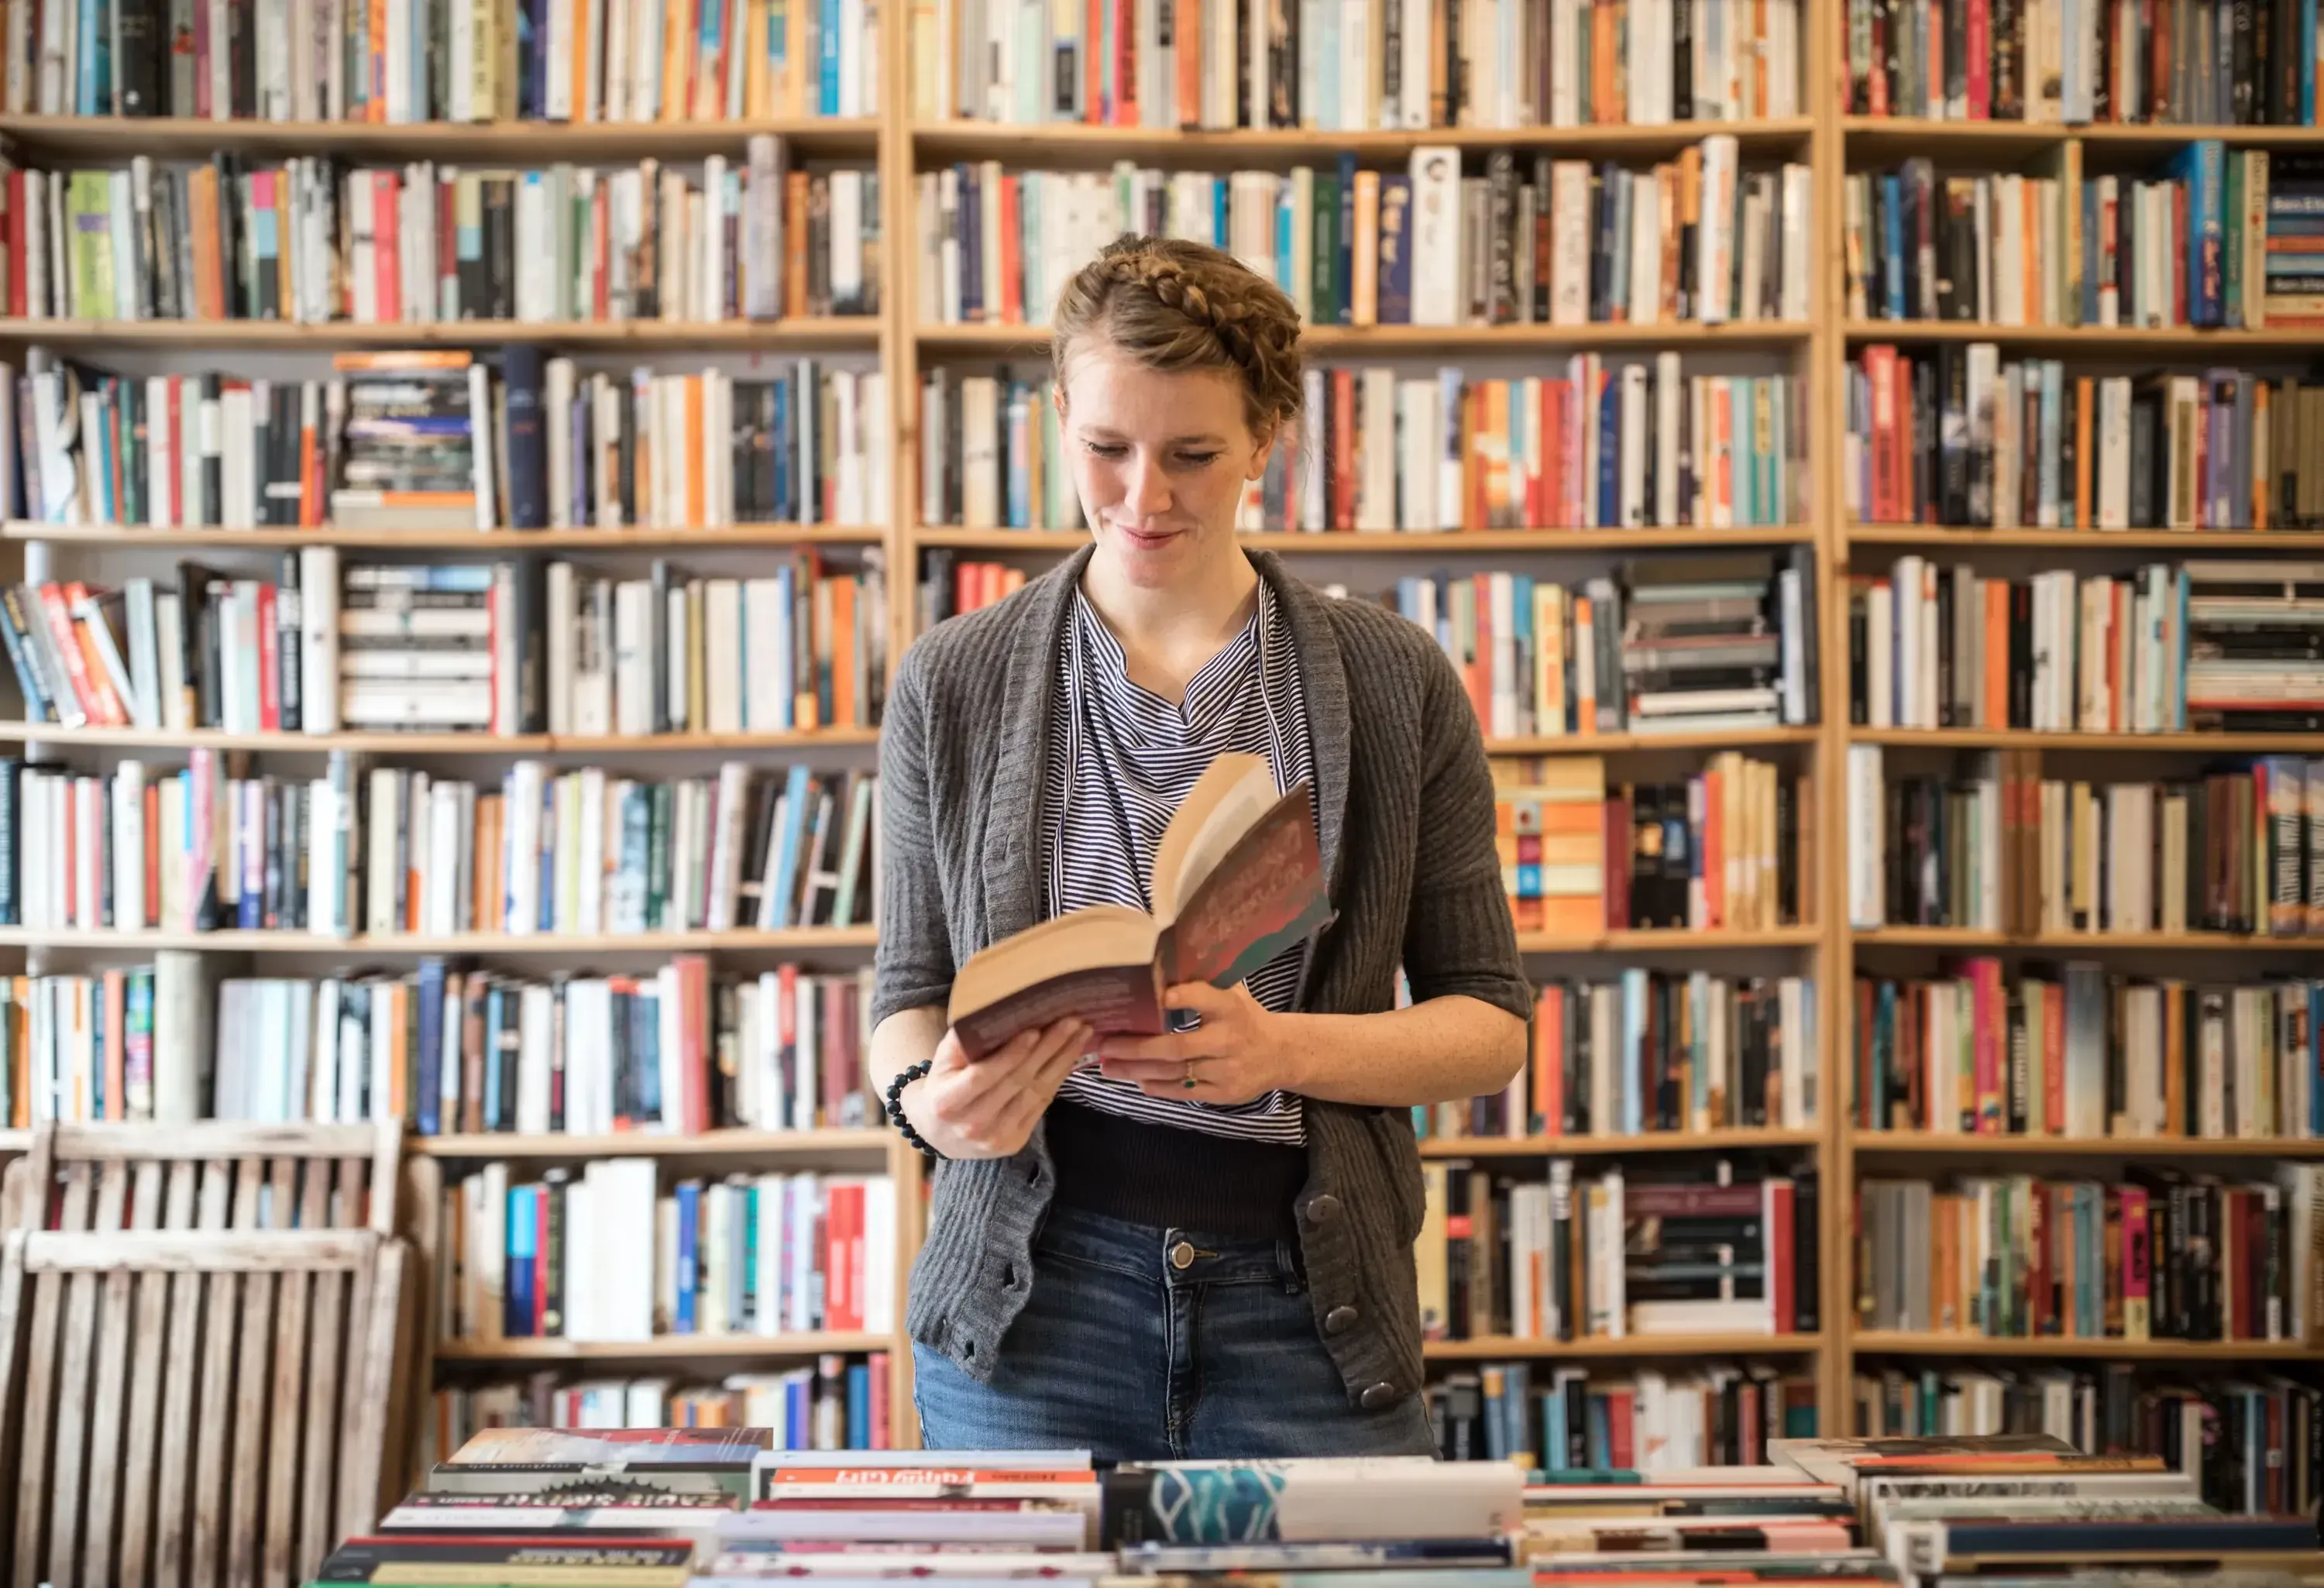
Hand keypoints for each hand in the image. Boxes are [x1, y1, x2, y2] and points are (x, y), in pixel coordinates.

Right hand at [901, 1018, 1090, 1159]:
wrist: (940, 1135)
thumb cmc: (943, 1087)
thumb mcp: (940, 1063)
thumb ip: (961, 1042)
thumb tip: (990, 1013)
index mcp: (948, 1102)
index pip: (983, 1076)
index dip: (1010, 1054)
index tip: (1034, 1030)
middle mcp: (972, 1124)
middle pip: (1017, 1081)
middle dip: (1048, 1049)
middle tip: (1071, 1021)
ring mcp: (996, 1137)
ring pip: (1036, 1093)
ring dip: (1062, 1060)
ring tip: (1081, 1034)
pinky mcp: (1015, 1142)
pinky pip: (1041, 1105)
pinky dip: (1058, 1078)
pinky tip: (1071, 1056)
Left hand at [1093, 981, 1293, 1105]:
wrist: (1280, 1055)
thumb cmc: (1244, 1018)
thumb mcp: (1232, 994)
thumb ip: (1202, 984)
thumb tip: (1158, 968)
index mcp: (1231, 1008)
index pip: (1207, 998)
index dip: (1185, 997)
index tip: (1160, 995)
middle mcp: (1229, 1039)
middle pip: (1178, 1046)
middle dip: (1137, 1047)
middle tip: (1105, 1044)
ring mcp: (1227, 1069)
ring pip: (1176, 1072)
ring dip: (1138, 1070)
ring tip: (1108, 1066)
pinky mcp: (1224, 1093)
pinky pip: (1186, 1091)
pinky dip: (1160, 1087)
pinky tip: (1137, 1080)